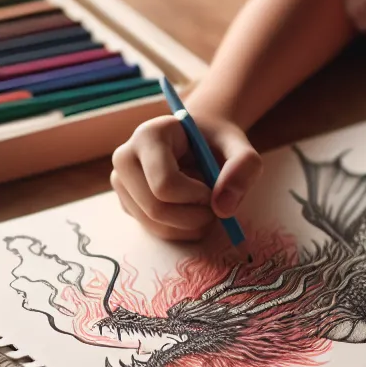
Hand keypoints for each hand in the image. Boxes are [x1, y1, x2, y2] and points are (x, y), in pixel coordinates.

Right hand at [110, 107, 261, 240]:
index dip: (197, 196)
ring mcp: (121, 182)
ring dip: (190, 226)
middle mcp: (125, 158)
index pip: (165, 184)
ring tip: (205, 204)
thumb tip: (224, 209)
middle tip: (216, 206)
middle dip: (194, 217)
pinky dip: (181, 230)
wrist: (200, 142)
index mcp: (149, 136)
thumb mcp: (241, 147)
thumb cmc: (217, 143)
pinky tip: (191, 209)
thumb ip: (244, 167)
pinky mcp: (126, 203)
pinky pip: (153, 231)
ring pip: (154, 225)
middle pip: (156, 209)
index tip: (213, 187)